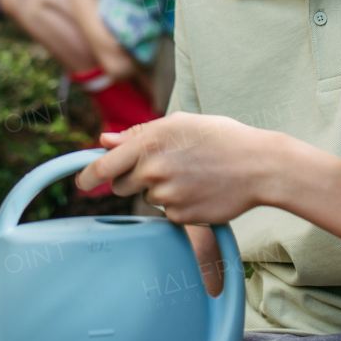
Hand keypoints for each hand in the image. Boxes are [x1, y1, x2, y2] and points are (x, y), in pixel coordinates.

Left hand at [76, 112, 284, 223]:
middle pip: (120, 185)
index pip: (102, 167)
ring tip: (190, 174)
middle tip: (160, 167)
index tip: (82, 182)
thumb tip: (104, 141)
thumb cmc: (220, 137)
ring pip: (147, 197)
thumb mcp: (178, 123)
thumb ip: (137, 134)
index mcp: (148, 143)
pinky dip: (178, 204)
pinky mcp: (181, 216)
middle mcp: (152, 171)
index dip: (87, 176)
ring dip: (159, 189)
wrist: (259, 165)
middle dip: (132, 178)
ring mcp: (166, 196)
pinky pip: (167, 213)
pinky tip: (199, 189)